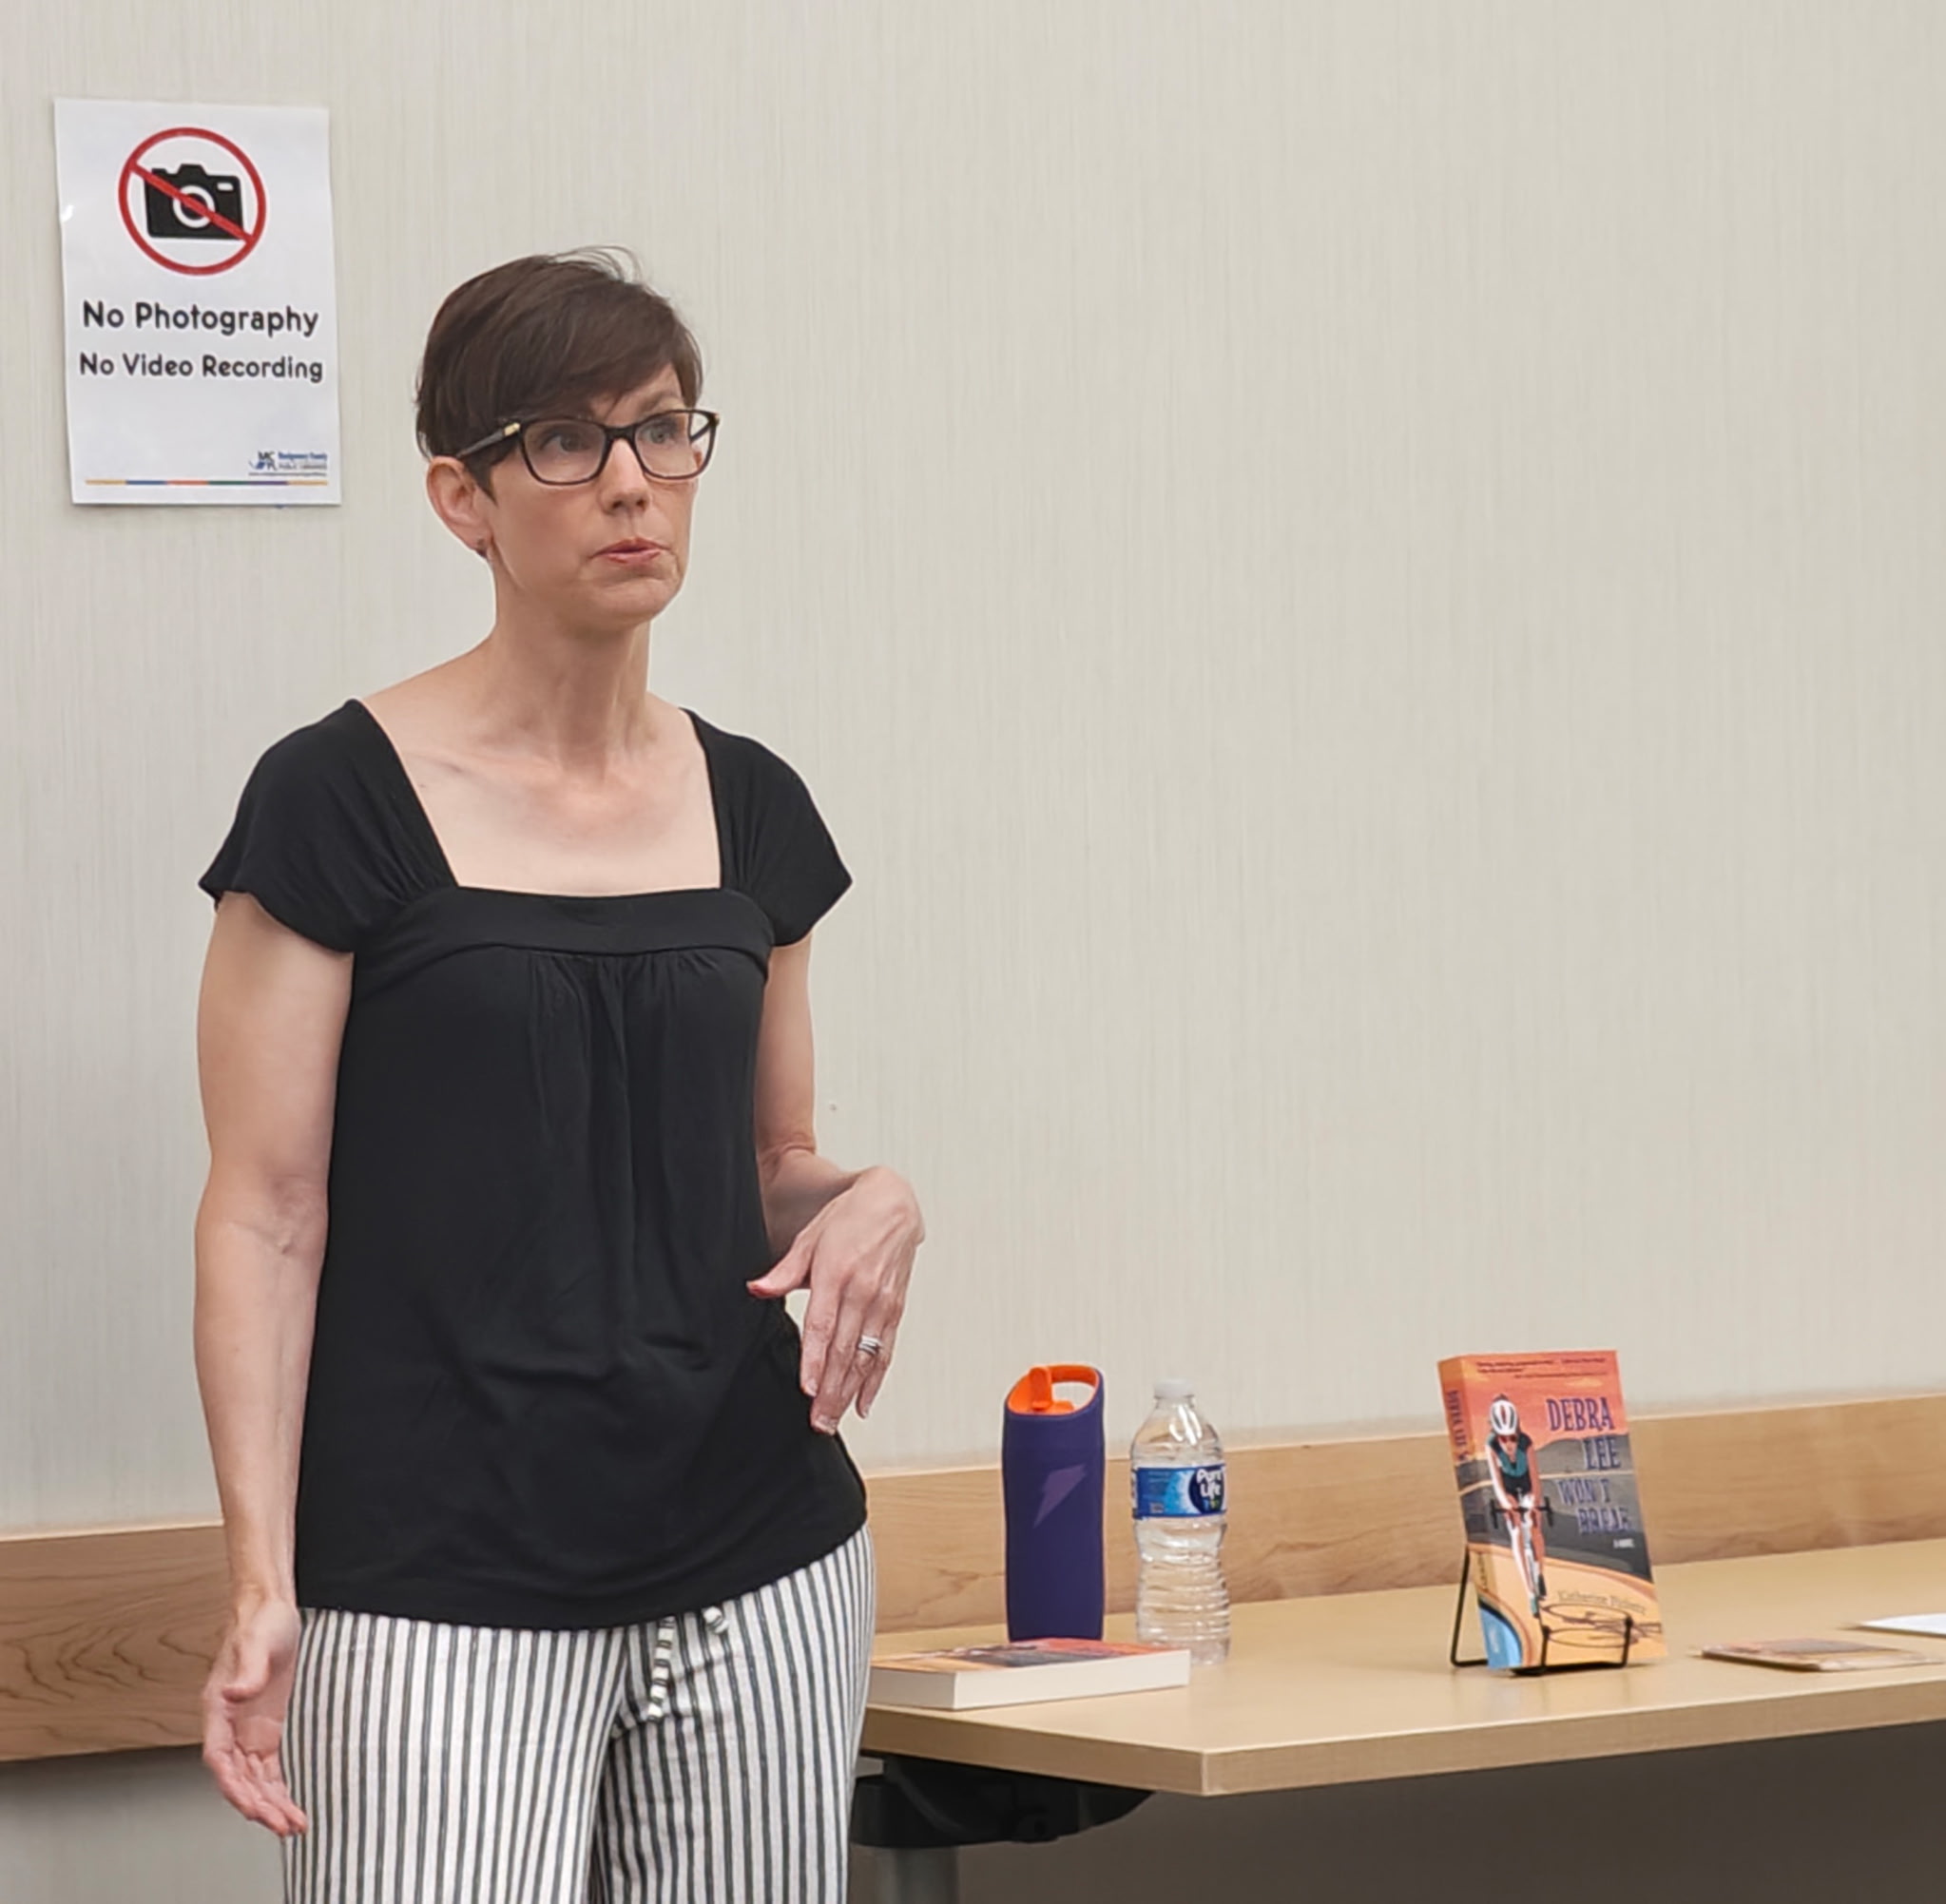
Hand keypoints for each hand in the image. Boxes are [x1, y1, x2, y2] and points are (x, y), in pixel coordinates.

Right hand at [202, 1598, 307, 1836]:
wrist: (271, 1609)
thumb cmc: (260, 1623)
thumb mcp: (257, 1642)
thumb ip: (248, 1670)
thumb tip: (235, 1692)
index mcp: (217, 1709)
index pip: (219, 1758)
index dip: (232, 1784)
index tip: (249, 1805)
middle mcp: (229, 1726)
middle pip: (238, 1776)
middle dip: (258, 1804)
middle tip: (282, 1825)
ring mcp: (246, 1730)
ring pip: (253, 1779)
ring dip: (269, 1803)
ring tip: (291, 1826)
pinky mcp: (265, 1730)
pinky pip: (267, 1768)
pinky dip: (277, 1788)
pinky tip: (288, 1806)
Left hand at [746, 1165, 923, 1431]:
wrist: (893, 1204)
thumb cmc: (849, 1219)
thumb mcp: (809, 1238)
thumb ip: (784, 1271)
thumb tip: (756, 1289)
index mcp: (837, 1273)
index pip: (824, 1324)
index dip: (816, 1359)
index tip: (808, 1388)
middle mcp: (863, 1291)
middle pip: (845, 1349)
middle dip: (831, 1389)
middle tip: (818, 1421)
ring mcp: (882, 1302)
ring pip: (866, 1356)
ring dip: (850, 1392)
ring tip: (834, 1419)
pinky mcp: (895, 1309)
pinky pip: (886, 1351)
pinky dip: (875, 1380)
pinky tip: (864, 1403)